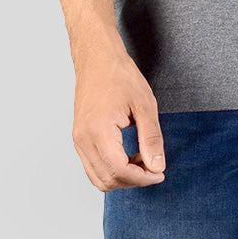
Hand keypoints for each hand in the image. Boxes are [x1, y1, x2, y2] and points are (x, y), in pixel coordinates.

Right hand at [71, 45, 166, 190]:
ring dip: (121, 177)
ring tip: (141, 160)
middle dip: (133, 180)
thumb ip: (151, 138)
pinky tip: (128, 156)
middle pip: (107, 180)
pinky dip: (111, 169)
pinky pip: (92, 166)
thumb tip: (157, 167)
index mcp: (99, 130)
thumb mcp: (145, 104)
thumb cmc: (120, 75)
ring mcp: (78, 139)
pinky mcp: (79, 138)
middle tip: (153, 167)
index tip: (159, 174)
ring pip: (97, 177)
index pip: (119, 171)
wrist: (97, 58)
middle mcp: (83, 139)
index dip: (142, 178)